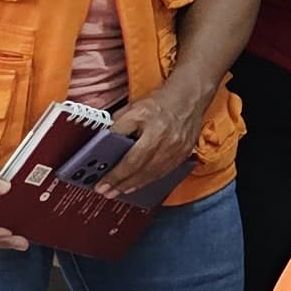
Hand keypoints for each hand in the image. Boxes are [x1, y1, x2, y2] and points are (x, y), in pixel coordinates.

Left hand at [95, 82, 212, 200]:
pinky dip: (149, 180)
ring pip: (153, 174)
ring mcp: (177, 150)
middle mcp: (166, 141)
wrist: (189, 98)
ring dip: (134, 185)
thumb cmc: (159, 103)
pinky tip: (138, 184)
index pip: (130, 158)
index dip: (115, 174)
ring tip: (119, 191)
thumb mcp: (132, 108)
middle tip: (107, 192)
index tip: (101, 183)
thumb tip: (103, 145)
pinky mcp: (184, 154)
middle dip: (121, 183)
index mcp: (152, 129)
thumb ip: (117, 127)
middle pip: (141, 170)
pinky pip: (164, 172)